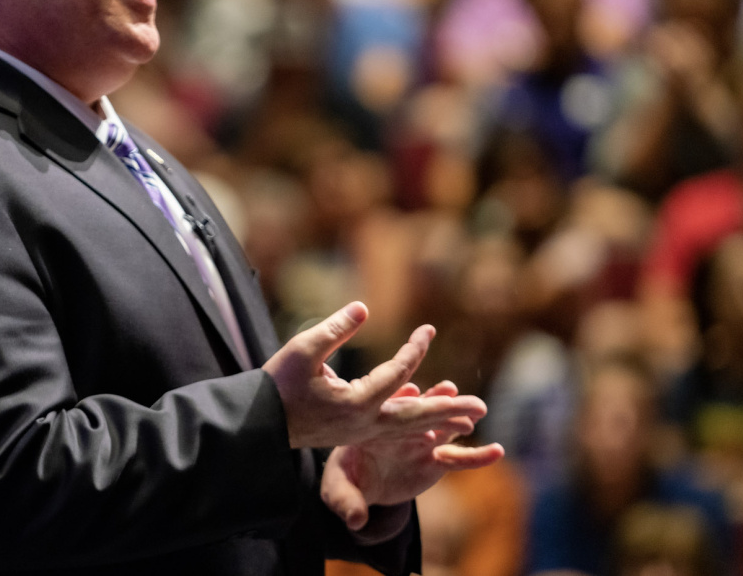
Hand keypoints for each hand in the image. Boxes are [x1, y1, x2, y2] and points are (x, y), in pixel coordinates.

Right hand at [261, 302, 487, 448]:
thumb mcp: (303, 350)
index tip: (429, 329)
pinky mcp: (354, 435)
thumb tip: (364, 307)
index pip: (397, 373)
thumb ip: (336, 328)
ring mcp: (360, 433)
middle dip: (449, 409)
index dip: (415, 349)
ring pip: (409, 428)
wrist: (259, 424)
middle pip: (416, 416)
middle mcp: (364, 424)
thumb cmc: (278, 384)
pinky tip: (428, 419)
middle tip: (483, 406)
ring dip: (438, 420)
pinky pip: (394, 431)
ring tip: (468, 418)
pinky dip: (416, 424)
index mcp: (356, 404)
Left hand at [320, 381, 503, 530]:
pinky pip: (458, 458)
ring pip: (444, 427)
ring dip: (458, 416)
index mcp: (375, 426)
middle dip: (435, 400)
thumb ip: (344, 500)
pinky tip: (497, 451)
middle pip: (420, 411)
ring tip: (477, 410)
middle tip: (450, 390)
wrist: (362, 485)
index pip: (387, 409)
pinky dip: (477, 456)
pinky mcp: (435, 461)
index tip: (411, 391)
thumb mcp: (337, 489)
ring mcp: (422, 442)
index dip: (399, 399)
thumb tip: (355, 520)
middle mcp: (402, 429)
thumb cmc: (347, 479)